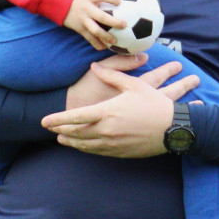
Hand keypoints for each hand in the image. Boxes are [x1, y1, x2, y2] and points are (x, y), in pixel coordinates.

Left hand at [43, 60, 200, 157]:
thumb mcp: (133, 85)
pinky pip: (98, 152)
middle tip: (50, 130)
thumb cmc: (154, 104)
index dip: (58, 119)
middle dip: (62, 131)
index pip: (76, 118)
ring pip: (86, 145)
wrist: (173, 129)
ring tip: (62, 139)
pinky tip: (82, 146)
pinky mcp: (121, 152)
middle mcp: (107, 130)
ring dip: (72, 142)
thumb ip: (111, 76)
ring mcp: (113, 144)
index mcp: (107, 112)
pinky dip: (86, 149)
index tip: (44, 121)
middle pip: (77, 133)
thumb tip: (94, 66)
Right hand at [63, 0, 123, 49]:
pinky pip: (89, 38)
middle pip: (102, 17)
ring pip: (95, 30)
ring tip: (115, 41)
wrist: (60, 3)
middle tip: (124, 25)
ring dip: (106, 37)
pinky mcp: (80, 28)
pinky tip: (105, 48)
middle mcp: (87, 9)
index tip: (120, 2)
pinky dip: (97, 44)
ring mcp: (83, 20)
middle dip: (114, 22)